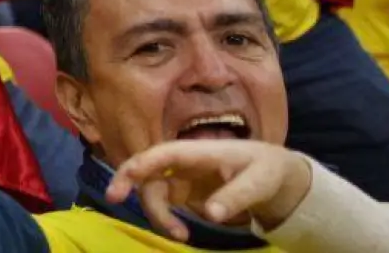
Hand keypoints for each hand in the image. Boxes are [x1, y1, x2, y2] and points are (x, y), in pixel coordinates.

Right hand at [107, 140, 314, 240]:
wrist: (275, 176)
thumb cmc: (267, 170)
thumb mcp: (260, 182)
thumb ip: (236, 196)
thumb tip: (210, 215)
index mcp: (199, 152)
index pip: (164, 153)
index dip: (140, 163)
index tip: (123, 180)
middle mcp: (183, 162)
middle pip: (148, 171)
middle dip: (130, 185)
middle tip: (114, 201)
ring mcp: (181, 177)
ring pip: (152, 190)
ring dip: (155, 213)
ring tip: (180, 236)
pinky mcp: (183, 192)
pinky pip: (162, 204)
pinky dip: (164, 219)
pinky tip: (180, 234)